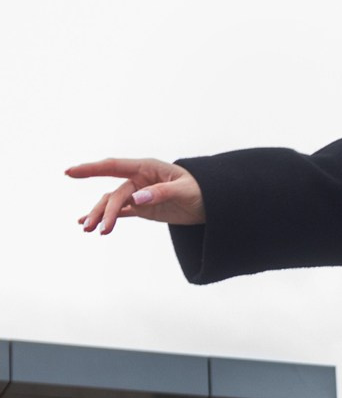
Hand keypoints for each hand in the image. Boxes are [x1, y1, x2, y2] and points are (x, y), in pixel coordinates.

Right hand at [65, 158, 204, 233]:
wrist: (213, 204)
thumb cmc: (201, 191)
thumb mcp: (184, 191)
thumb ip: (159, 193)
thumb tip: (135, 199)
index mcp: (146, 168)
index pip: (113, 166)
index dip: (90, 169)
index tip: (70, 172)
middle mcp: (138, 179)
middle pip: (113, 194)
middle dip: (103, 211)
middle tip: (95, 229)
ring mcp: (139, 194)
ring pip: (113, 204)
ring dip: (101, 216)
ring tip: (90, 231)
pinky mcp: (143, 208)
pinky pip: (121, 212)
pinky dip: (107, 218)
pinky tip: (92, 225)